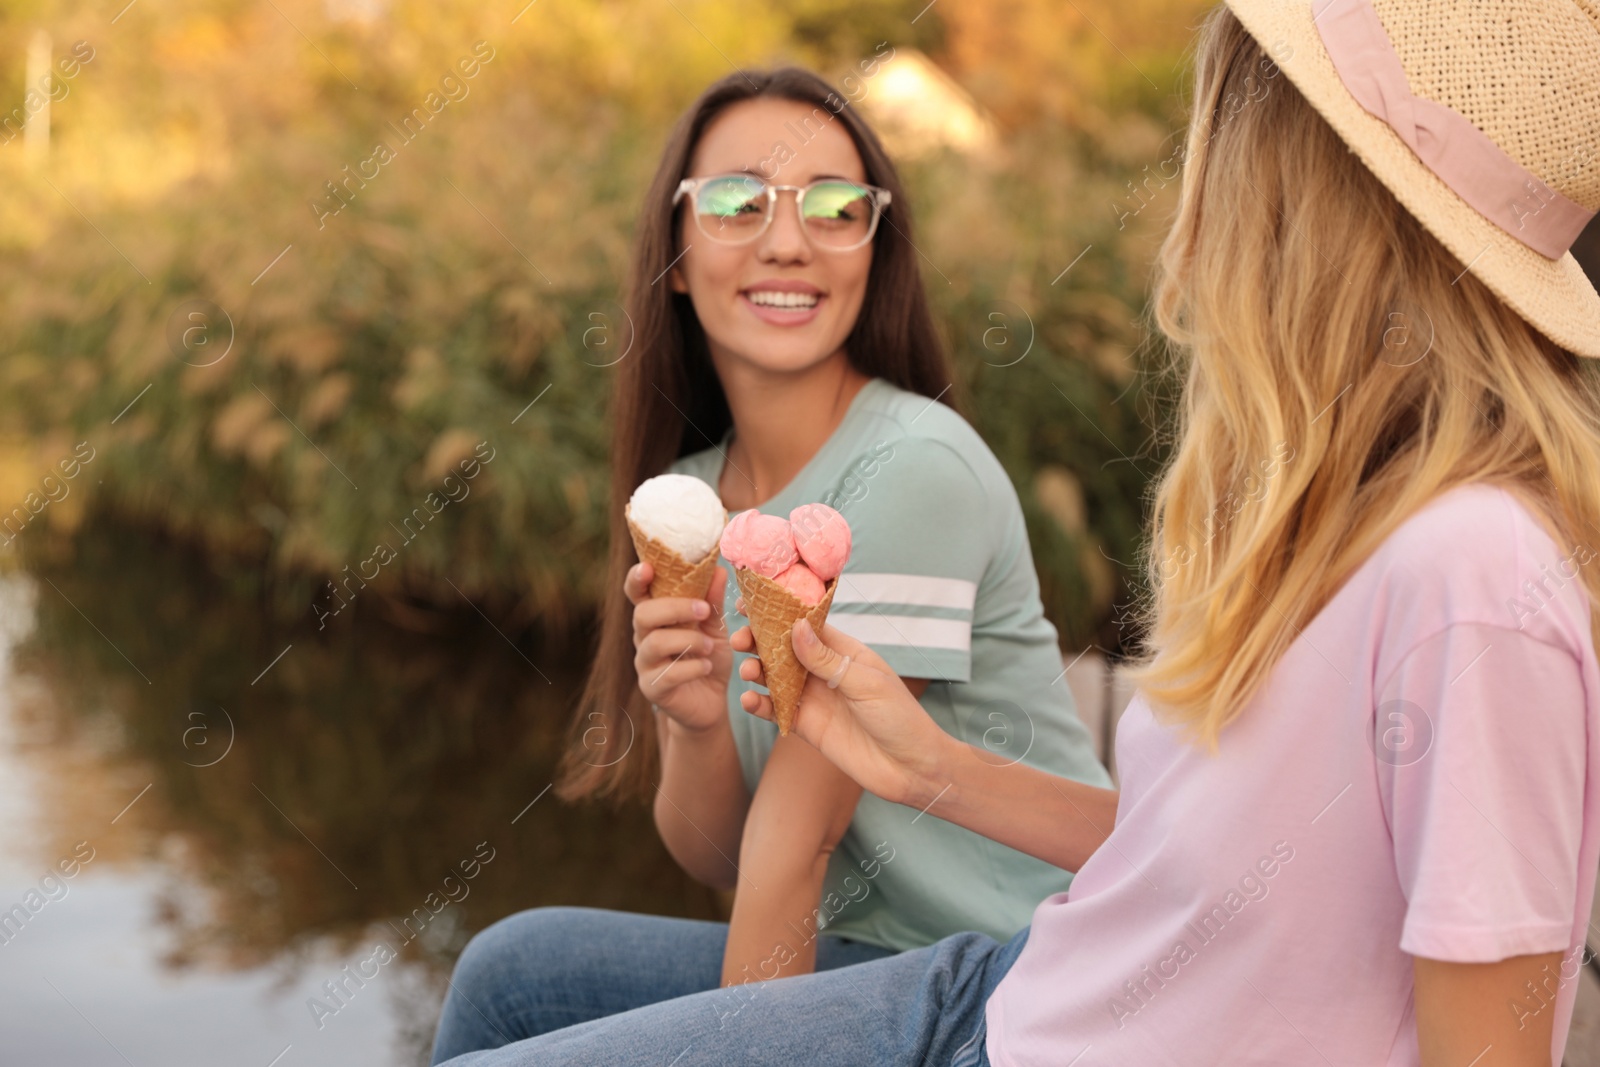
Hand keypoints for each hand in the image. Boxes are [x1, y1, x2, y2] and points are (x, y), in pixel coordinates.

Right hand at [629, 562, 731, 734]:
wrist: (711, 702)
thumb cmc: (707, 657)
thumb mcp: (715, 627)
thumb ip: (713, 600)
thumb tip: (719, 569)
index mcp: (656, 616)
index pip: (637, 593)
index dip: (636, 578)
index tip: (648, 567)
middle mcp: (644, 637)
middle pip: (643, 614)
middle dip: (675, 608)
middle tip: (704, 610)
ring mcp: (645, 664)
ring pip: (655, 643)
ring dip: (688, 640)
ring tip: (709, 646)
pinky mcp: (653, 688)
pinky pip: (667, 674)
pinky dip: (692, 667)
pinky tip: (706, 666)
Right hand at [730, 611, 951, 807]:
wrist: (911, 769)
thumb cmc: (900, 718)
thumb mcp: (866, 683)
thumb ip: (828, 659)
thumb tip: (797, 626)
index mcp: (843, 652)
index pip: (806, 625)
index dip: (778, 614)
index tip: (751, 605)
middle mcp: (824, 672)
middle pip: (783, 649)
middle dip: (758, 642)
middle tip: (740, 641)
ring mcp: (813, 698)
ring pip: (774, 679)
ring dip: (756, 672)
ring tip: (748, 673)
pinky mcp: (806, 726)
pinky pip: (776, 711)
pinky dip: (760, 705)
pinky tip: (751, 702)